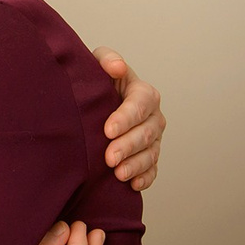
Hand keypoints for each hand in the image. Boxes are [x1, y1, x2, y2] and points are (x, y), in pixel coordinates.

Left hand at [92, 46, 163, 190]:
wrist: (92, 103)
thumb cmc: (95, 81)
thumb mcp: (96, 63)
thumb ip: (106, 59)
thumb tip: (117, 67)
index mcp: (143, 93)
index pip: (140, 104)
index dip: (126, 118)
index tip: (108, 130)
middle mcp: (153, 116)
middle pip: (147, 132)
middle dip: (129, 145)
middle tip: (109, 157)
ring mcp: (153, 138)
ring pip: (151, 153)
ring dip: (136, 164)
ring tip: (119, 174)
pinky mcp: (148, 156)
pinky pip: (152, 170)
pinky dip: (145, 178)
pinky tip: (133, 185)